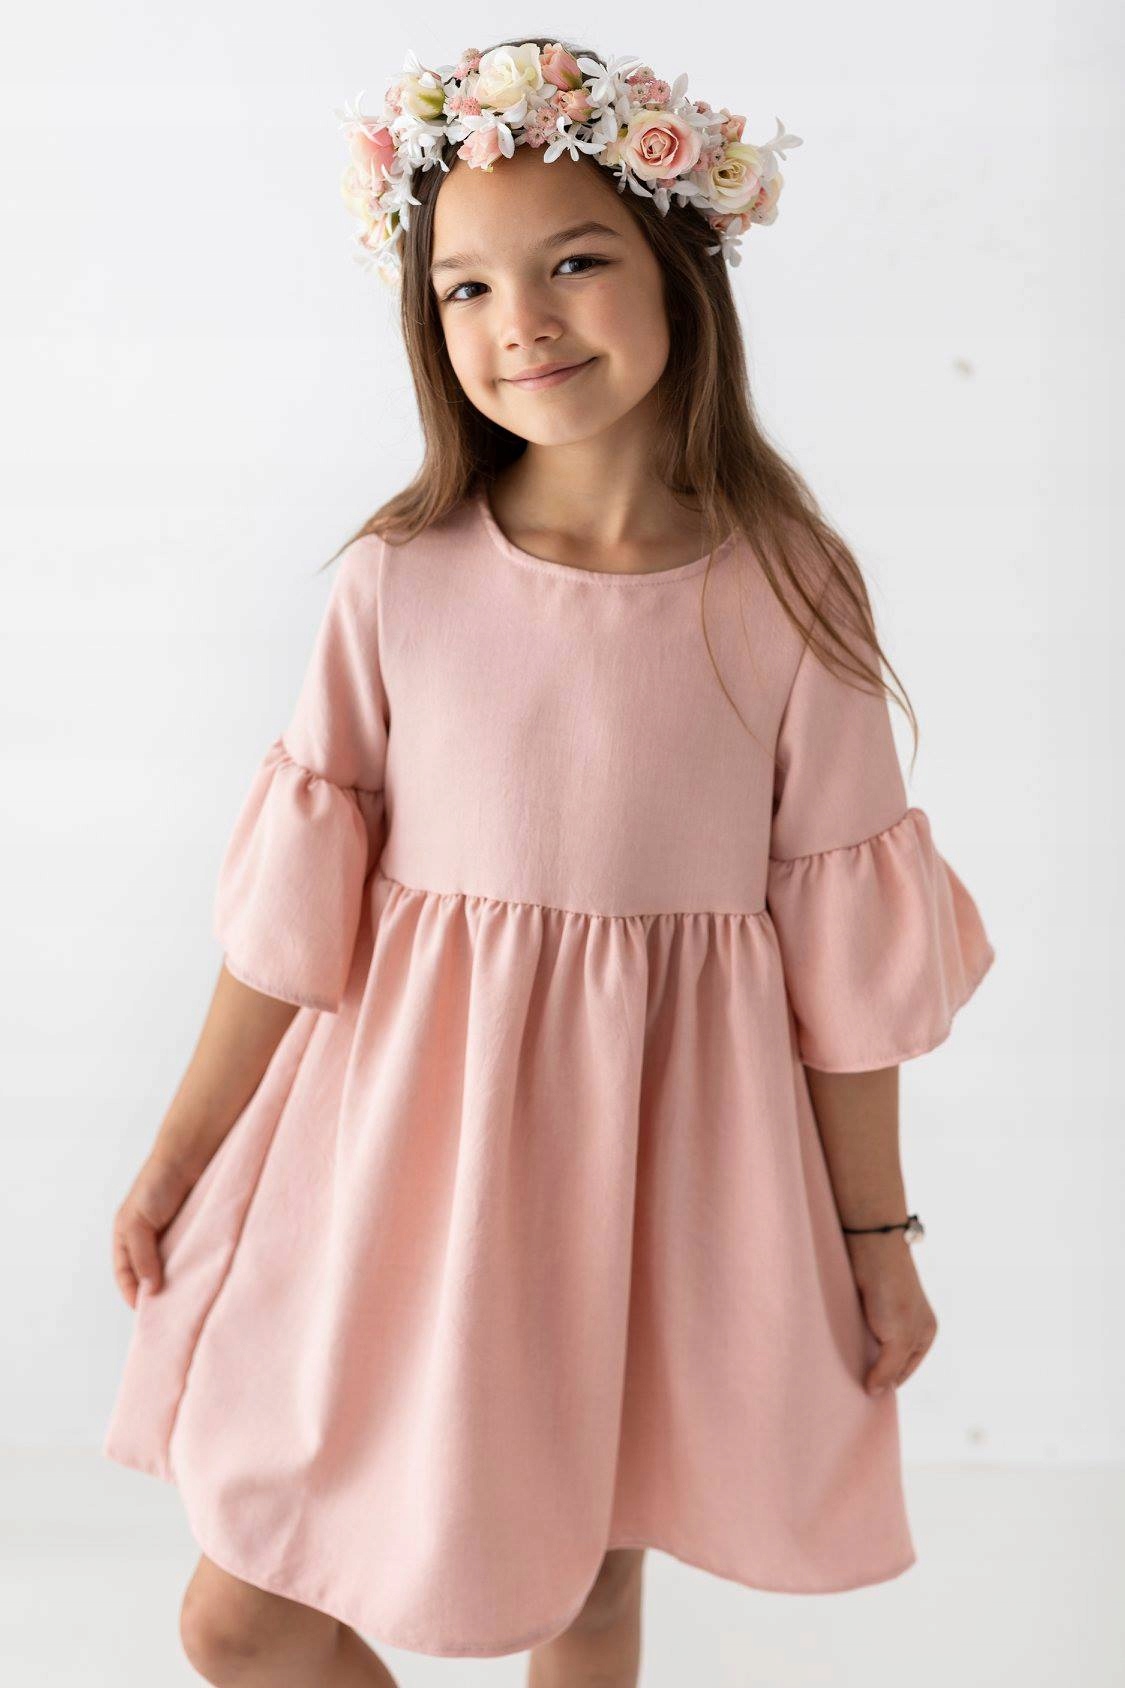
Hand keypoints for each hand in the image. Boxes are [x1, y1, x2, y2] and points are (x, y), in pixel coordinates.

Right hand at [112, 1154, 195, 1308]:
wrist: (191, 1154)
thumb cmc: (157, 1183)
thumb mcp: (137, 1221)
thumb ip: (141, 1256)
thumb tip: (150, 1288)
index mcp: (127, 1235)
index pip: (125, 1274)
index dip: (132, 1293)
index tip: (146, 1312)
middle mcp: (149, 1237)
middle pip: (149, 1274)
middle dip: (156, 1292)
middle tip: (169, 1312)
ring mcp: (173, 1234)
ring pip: (172, 1267)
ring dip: (178, 1281)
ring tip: (187, 1299)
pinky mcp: (196, 1229)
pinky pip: (193, 1254)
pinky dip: (195, 1267)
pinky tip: (202, 1277)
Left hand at [845, 1234, 937, 1395]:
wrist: (872, 1249)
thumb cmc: (892, 1294)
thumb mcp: (898, 1339)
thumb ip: (888, 1368)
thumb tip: (874, 1392)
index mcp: (925, 1334)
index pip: (905, 1371)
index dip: (888, 1384)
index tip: (867, 1397)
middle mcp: (908, 1324)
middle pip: (888, 1359)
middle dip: (873, 1371)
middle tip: (851, 1389)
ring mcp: (886, 1313)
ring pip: (871, 1345)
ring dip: (859, 1356)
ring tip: (840, 1372)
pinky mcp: (865, 1303)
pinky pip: (858, 1330)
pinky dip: (849, 1340)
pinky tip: (836, 1348)